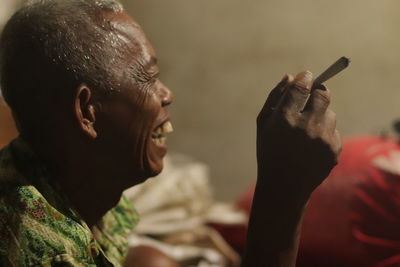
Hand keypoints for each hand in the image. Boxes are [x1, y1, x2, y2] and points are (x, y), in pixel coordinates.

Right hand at [256, 71, 340, 195]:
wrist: (284, 185)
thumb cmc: (269, 150)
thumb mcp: (263, 124)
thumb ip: (275, 97)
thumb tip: (290, 76)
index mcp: (284, 119)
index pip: (301, 87)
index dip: (305, 78)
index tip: (306, 76)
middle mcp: (306, 127)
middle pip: (323, 94)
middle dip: (318, 91)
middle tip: (312, 94)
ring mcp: (323, 139)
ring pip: (330, 113)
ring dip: (320, 116)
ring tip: (307, 132)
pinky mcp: (334, 150)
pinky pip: (334, 131)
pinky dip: (325, 134)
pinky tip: (312, 146)